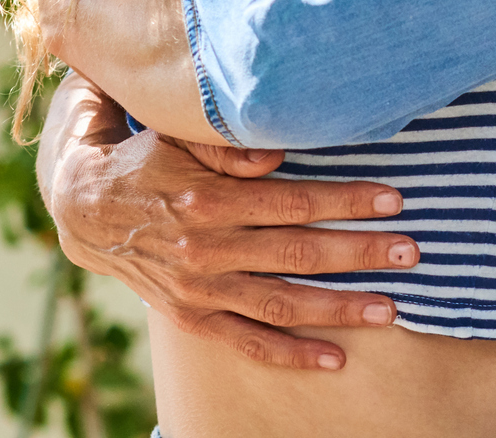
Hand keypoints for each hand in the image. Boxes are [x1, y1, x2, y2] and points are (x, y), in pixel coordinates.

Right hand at [44, 81, 417, 369]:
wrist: (85, 207)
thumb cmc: (147, 157)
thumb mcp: (180, 136)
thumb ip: (230, 148)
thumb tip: (281, 151)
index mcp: (207, 199)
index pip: (292, 202)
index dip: (345, 200)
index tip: (392, 198)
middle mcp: (205, 248)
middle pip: (297, 254)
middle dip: (360, 253)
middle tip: (410, 251)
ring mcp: (199, 289)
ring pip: (281, 304)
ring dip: (340, 307)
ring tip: (391, 307)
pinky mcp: (192, 316)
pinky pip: (249, 342)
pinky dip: (293, 354)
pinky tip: (336, 359)